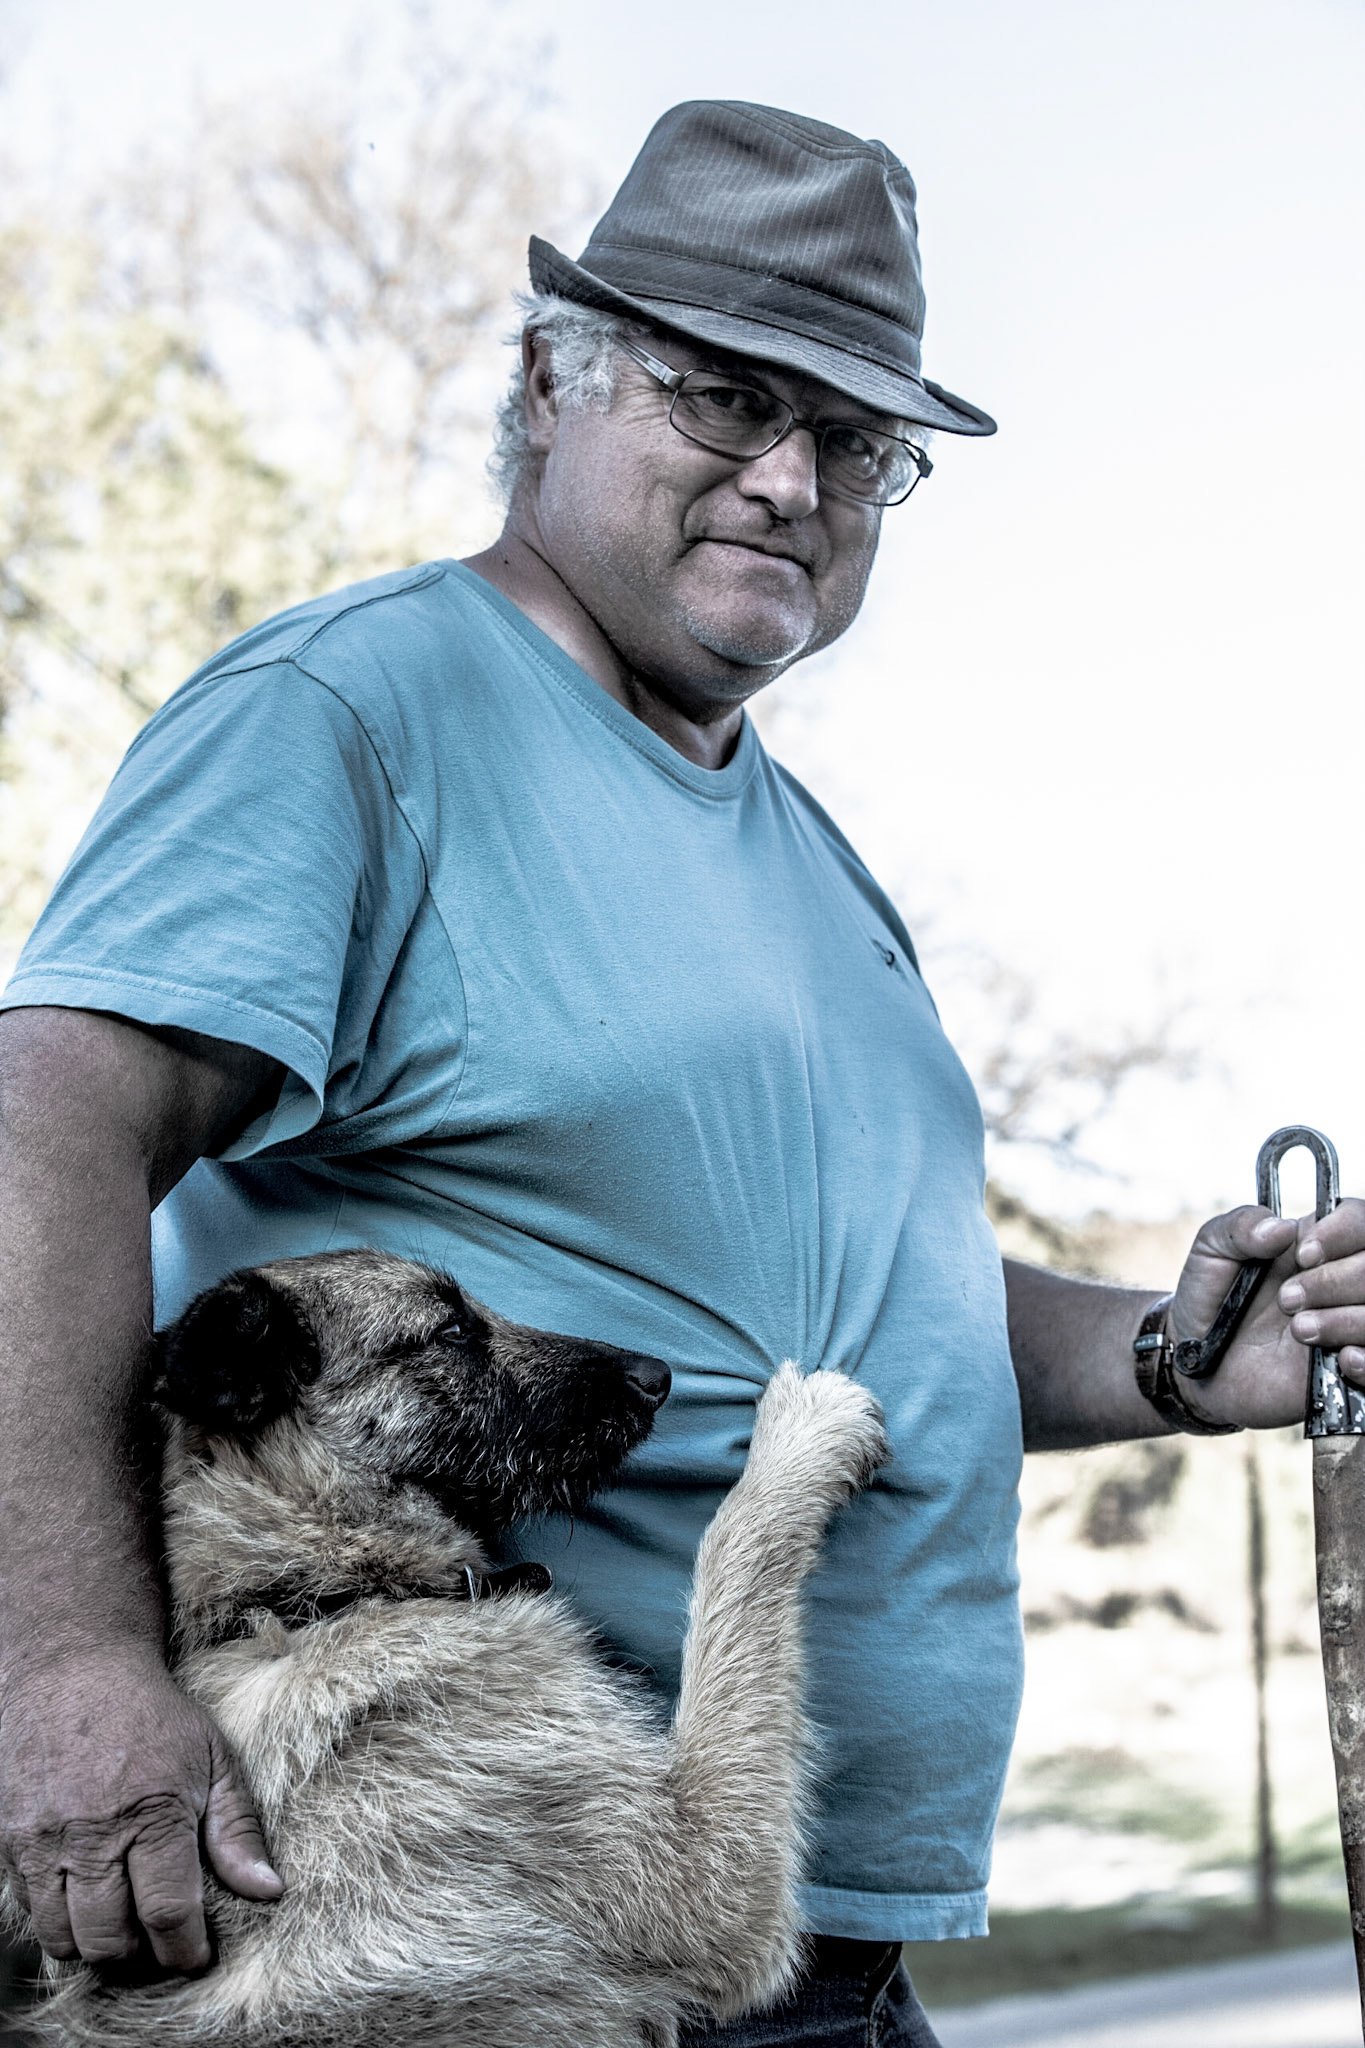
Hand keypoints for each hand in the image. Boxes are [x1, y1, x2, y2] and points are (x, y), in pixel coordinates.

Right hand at [0, 1644, 280, 1970]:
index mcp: (152, 1811)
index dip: (184, 1950)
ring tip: (122, 1924)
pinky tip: (86, 1896)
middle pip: (110, 1939)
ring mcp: (44, 1839)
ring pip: (63, 1938)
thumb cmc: (152, 1713)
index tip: (197, 1956)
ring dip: (95, 1946)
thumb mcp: (212, 1756)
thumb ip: (237, 1828)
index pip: (166, 1913)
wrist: (72, 1668)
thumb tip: (268, 1890)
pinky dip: (58, 1919)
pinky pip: (29, 1910)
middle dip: (140, 1956)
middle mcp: (93, 1832)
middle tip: (159, 1941)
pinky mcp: (9, 1839)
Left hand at [1167, 1197, 1364, 1429]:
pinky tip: (1340, 1359)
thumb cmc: (1211, 1298)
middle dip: (1334, 1281)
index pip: (1359, 1219)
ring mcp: (1349, 1323)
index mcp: (1318, 1243)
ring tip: (1299, 1330)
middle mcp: (1342, 1281)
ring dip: (1345, 1320)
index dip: (1343, 1231)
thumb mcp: (1211, 1251)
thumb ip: (1239, 1227)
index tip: (1304, 1254)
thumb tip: (1281, 1227)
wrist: (1201, 1360)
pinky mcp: (1347, 1367)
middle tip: (1287, 1299)